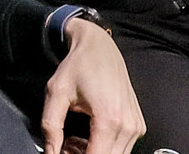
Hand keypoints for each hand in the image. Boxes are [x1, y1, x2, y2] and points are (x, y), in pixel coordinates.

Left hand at [41, 19, 144, 153]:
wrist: (99, 47)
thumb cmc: (79, 66)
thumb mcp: (56, 93)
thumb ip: (51, 126)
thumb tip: (50, 151)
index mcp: (109, 119)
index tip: (64, 152)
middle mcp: (128, 125)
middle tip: (66, 145)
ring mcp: (136, 126)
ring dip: (95, 153)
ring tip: (75, 140)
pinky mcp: (138, 124)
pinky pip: (123, 147)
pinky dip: (105, 147)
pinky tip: (89, 135)